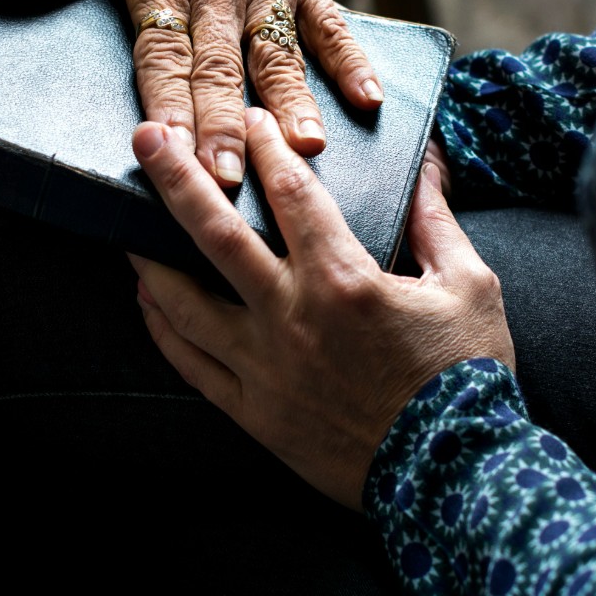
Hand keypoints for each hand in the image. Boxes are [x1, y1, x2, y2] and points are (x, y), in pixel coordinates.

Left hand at [0, 0, 383, 187]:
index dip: (166, 102)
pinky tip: (368, 99)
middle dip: (223, 125)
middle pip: (218, 67)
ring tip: (305, 150)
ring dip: (291, 102)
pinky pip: (329, 23)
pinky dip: (351, 58)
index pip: (161, 53)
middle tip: (229, 180)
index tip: (168, 150)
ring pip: (277, 52)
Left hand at [128, 108, 515, 509]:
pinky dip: (162, 330)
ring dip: (150, 257)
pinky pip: (192, 366)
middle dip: (176, 178)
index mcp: (345, 280)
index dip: (265, 146)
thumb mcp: (469, 285)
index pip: (291, 193)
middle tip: (146, 138)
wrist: (457, 477)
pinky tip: (147, 301)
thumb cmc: (468, 376)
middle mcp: (293, 317)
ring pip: (185, 304)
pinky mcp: (256, 413)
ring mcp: (266, 369)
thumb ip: (435, 220)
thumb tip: (427, 165)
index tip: (248, 118)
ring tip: (126, 225)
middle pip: (216, 235)